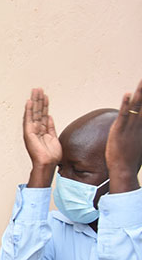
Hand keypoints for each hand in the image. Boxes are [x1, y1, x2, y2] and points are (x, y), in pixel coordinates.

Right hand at [23, 88, 61, 186]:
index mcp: (42, 129)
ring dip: (35, 101)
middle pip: (38, 111)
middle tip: (38, 89)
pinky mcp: (28, 132)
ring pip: (34, 112)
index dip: (44, 104)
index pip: (43, 114)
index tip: (45, 95)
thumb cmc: (51, 155)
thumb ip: (50, 127)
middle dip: (39, 99)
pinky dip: (29, 110)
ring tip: (35, 91)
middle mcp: (36, 128)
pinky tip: (30, 102)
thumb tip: (50, 117)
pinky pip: (28, 119)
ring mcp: (32, 130)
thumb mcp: (53, 137)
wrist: (47, 163)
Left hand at [106, 79, 141, 193]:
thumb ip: (139, 130)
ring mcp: (131, 126)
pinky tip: (127, 94)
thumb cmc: (129, 155)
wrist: (124, 167)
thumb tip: (139, 122)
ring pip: (137, 105)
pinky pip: (123, 113)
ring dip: (140, 92)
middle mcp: (140, 124)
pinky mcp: (120, 129)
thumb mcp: (138, 140)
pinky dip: (125, 103)